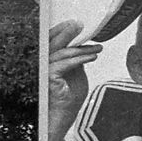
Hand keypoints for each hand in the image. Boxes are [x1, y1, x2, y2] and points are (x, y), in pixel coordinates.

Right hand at [44, 22, 89, 140]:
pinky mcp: (48, 78)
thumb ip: (77, 60)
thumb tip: (83, 47)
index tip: (77, 25)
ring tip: (98, 48)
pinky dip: (78, 59)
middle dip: (67, 32)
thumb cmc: (69, 97)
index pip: (53, 42)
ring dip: (81, 49)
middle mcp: (43, 63)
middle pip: (52, 43)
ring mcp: (44, 70)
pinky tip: (92, 57)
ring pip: (61, 53)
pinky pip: (63, 65)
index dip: (62, 31)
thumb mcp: (77, 74)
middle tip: (81, 25)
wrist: (64, 115)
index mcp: (49, 61)